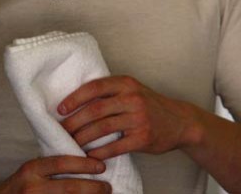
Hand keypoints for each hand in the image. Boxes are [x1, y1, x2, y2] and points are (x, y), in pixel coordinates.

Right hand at [0, 156, 110, 193]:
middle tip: (107, 187)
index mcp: (32, 169)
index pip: (62, 163)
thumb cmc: (20, 186)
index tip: (101, 166)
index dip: (84, 165)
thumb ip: (51, 166)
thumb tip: (83, 161)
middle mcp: (32, 187)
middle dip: (92, 187)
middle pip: (69, 187)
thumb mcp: (31, 170)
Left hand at [58, 76, 194, 160]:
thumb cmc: (150, 105)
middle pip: (95, 110)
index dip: (74, 98)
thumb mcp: (133, 90)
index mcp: (126, 83)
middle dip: (74, 121)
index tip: (60, 109)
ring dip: (83, 138)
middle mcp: (132, 98)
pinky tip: (89, 156)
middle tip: (61, 131)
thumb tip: (77, 101)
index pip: (94, 88)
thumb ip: (111, 91)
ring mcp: (138, 118)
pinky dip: (99, 153)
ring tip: (71, 143)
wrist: (180, 122)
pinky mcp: (142, 138)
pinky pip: (115, 146)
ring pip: (102, 128)